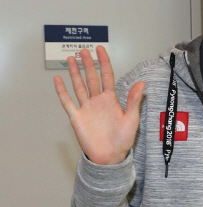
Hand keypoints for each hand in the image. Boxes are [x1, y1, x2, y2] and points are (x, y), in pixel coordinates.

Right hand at [53, 46, 144, 164]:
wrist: (110, 156)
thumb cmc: (123, 139)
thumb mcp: (132, 118)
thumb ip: (134, 100)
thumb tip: (142, 83)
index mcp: (111, 100)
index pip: (107, 76)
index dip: (103, 62)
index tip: (100, 50)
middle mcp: (97, 101)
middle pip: (91, 78)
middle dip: (87, 64)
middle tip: (83, 50)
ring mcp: (86, 108)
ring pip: (78, 86)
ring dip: (74, 73)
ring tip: (71, 59)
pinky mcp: (76, 117)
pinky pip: (67, 102)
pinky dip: (62, 91)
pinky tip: (57, 80)